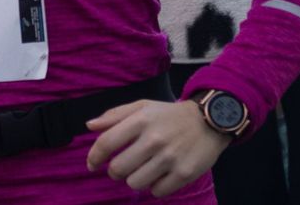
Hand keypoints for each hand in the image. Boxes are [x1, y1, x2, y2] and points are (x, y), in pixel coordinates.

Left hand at [85, 99, 229, 196]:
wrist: (209, 121)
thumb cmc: (169, 115)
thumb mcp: (142, 107)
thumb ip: (114, 115)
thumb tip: (89, 126)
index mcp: (140, 120)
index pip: (106, 143)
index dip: (94, 157)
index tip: (92, 164)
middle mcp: (154, 139)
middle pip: (118, 168)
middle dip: (114, 172)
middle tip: (120, 168)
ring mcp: (170, 158)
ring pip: (135, 183)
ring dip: (134, 180)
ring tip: (142, 170)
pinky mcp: (184, 173)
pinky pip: (157, 191)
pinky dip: (154, 187)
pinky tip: (159, 176)